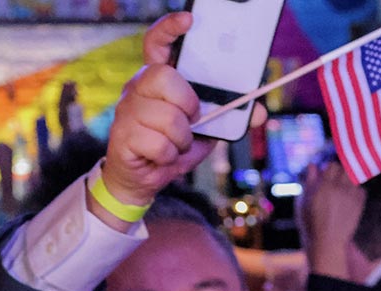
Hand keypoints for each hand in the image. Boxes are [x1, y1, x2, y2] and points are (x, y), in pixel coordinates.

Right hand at [94, 13, 215, 222]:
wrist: (143, 179)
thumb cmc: (172, 146)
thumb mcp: (207, 130)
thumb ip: (230, 117)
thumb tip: (258, 112)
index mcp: (158, 79)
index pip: (157, 44)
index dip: (170, 29)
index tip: (189, 20)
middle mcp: (137, 87)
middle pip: (164, 77)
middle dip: (187, 103)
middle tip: (191, 120)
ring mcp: (126, 110)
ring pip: (168, 117)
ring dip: (182, 139)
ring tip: (175, 144)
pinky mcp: (122, 135)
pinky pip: (159, 144)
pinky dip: (170, 156)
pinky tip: (161, 156)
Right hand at [298, 160, 366, 280]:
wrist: (326, 242)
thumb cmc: (310, 223)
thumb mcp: (303, 201)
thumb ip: (309, 181)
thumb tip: (313, 165)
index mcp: (323, 186)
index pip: (332, 165)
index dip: (329, 169)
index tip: (326, 175)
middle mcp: (339, 188)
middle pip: (344, 170)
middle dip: (339, 174)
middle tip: (334, 182)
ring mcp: (351, 196)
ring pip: (354, 179)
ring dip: (348, 182)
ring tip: (341, 192)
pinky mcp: (359, 205)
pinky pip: (361, 190)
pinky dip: (356, 191)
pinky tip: (348, 199)